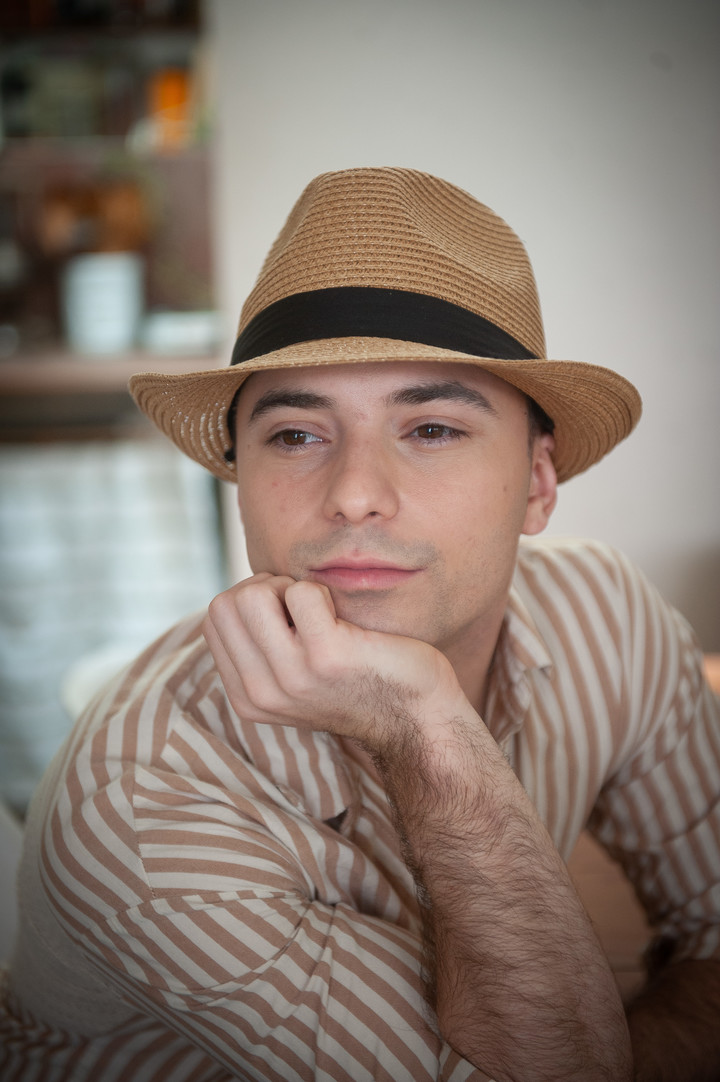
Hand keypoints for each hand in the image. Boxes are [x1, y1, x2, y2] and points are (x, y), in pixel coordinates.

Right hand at [202, 574, 459, 749]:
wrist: (418, 718)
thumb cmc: (360, 680)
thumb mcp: (293, 678)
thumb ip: (260, 650)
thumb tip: (240, 594)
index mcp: (247, 698)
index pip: (214, 618)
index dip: (252, 600)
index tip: (289, 617)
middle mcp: (261, 693)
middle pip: (226, 602)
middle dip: (265, 589)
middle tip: (305, 610)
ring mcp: (291, 676)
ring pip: (252, 593)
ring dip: (291, 588)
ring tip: (322, 613)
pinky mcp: (326, 656)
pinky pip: (302, 591)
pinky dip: (325, 592)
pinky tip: (346, 620)